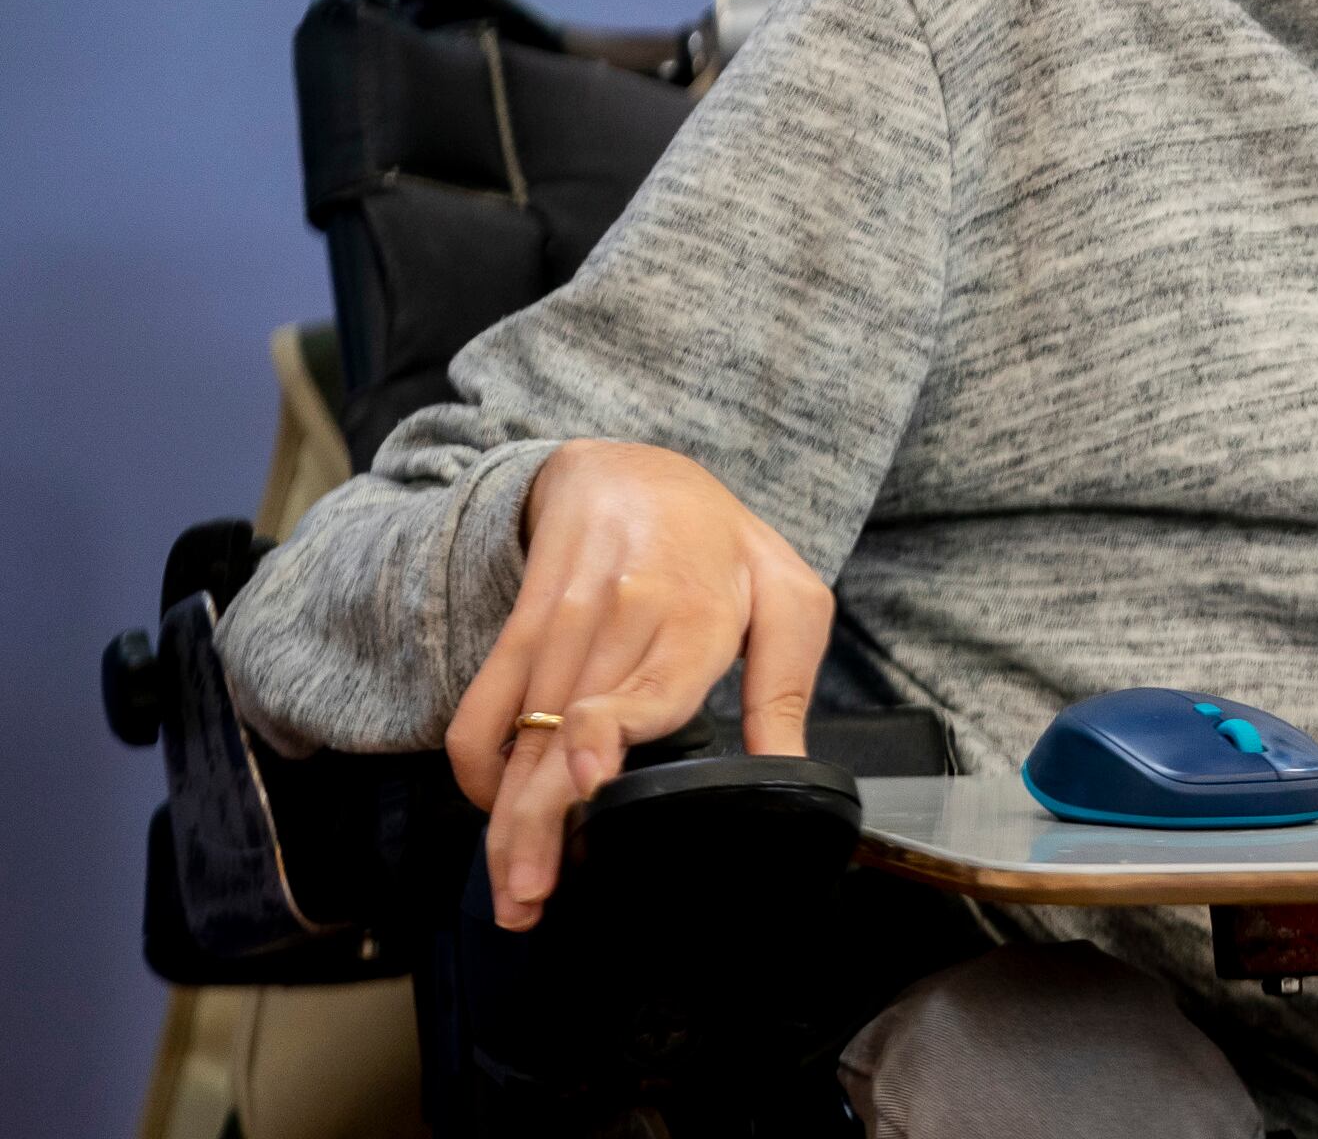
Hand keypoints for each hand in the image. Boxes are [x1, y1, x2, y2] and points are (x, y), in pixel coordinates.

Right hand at [442, 439, 832, 929]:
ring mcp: (561, 624)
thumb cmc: (722, 544)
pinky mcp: (519, 629)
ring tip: (512, 891)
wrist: (629, 467)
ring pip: (519, 735)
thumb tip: (787, 777)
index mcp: (698, 616)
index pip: (646, 679)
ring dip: (506, 821)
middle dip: (540, 824)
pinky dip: (478, 769)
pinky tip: (498, 818)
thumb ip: (786, 691)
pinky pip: (481, 708)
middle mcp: (622, 620)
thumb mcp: (788, 600)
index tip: (587, 785)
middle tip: (532, 901)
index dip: (606, 731)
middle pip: (565, 733)